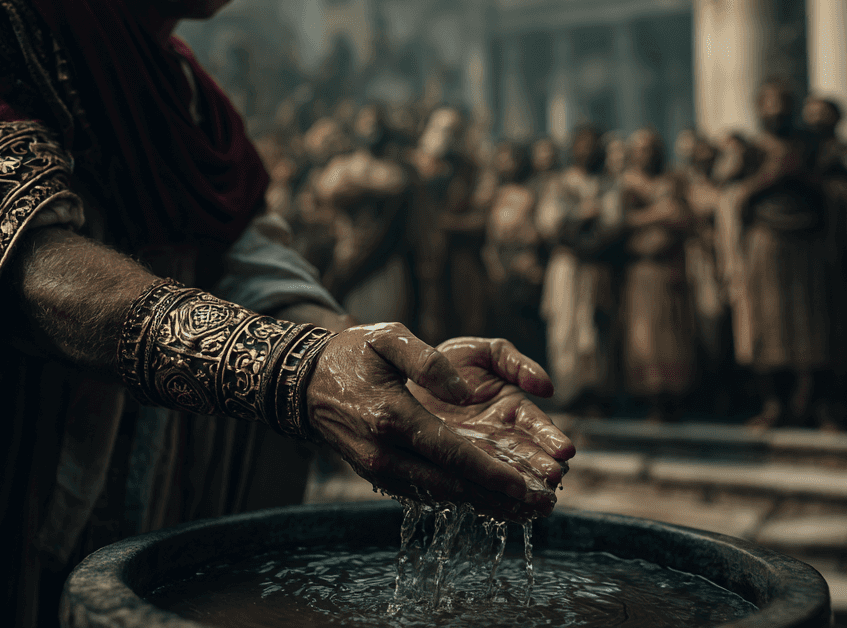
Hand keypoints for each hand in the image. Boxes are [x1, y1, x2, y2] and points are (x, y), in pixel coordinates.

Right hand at [306, 323, 558, 519]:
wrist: (304, 383)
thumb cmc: (352, 354)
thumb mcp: (388, 338)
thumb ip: (429, 361)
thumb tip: (465, 392)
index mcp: (392, 418)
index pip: (452, 454)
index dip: (492, 472)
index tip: (526, 484)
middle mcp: (385, 454)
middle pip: (452, 485)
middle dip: (499, 498)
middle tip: (542, 505)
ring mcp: (379, 470)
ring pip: (441, 495)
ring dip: (484, 503)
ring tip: (527, 509)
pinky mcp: (379, 476)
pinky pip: (425, 492)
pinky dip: (460, 497)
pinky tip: (490, 499)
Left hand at [409, 337, 574, 491]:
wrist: (405, 375)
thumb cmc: (451, 361)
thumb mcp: (486, 353)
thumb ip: (515, 363)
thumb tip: (547, 389)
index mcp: (511, 406)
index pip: (536, 425)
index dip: (550, 437)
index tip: (565, 451)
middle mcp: (499, 435)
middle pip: (525, 455)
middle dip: (540, 468)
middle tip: (553, 481)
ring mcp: (479, 453)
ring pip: (504, 474)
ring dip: (523, 488)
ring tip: (540, 503)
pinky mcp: (456, 467)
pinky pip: (475, 484)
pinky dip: (494, 499)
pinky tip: (513, 512)